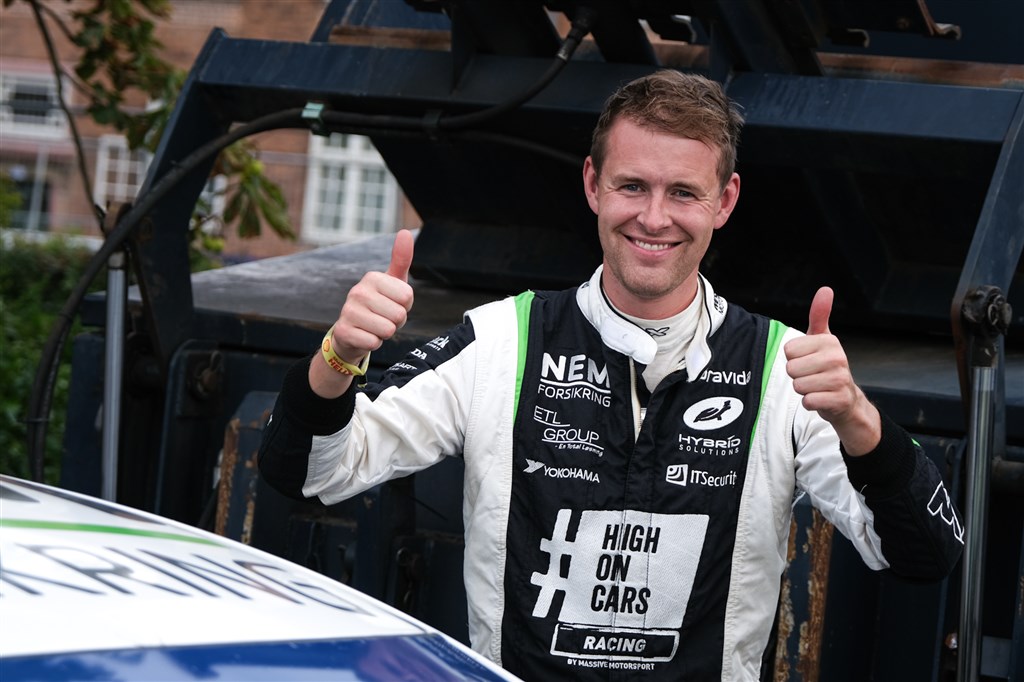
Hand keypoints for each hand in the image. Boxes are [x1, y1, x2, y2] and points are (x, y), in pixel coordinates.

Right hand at [310, 230, 414, 396]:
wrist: (352, 333)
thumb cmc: (379, 305)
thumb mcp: (392, 282)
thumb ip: (401, 259)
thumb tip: (404, 232)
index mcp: (372, 278)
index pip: (407, 296)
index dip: (405, 305)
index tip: (392, 303)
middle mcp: (357, 291)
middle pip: (399, 314)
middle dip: (396, 321)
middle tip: (383, 318)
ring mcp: (348, 311)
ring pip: (388, 330)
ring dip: (386, 333)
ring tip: (375, 327)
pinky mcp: (344, 331)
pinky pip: (374, 342)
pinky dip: (374, 344)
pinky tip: (365, 336)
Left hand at [784, 287, 879, 454]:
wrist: (846, 400)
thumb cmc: (827, 367)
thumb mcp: (822, 339)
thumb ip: (820, 315)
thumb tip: (826, 289)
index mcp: (829, 341)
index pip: (788, 350)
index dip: (794, 358)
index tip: (809, 361)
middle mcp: (838, 358)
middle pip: (791, 368)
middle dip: (797, 375)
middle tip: (812, 376)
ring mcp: (840, 380)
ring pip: (798, 385)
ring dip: (803, 390)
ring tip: (817, 386)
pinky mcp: (839, 400)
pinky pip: (807, 401)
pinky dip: (810, 402)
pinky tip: (821, 398)